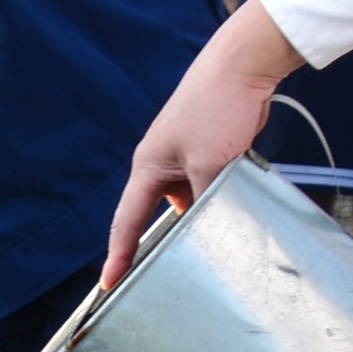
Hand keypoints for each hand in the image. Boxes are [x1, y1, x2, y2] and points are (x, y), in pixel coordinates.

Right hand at [104, 1, 306, 287]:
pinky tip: (237, 207)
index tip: (109, 284)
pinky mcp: (210, 153)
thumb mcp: (210, 164)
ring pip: (191, 202)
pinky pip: (210, 188)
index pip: (126, 221)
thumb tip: (209, 230)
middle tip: (174, 274)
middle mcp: (162, 164)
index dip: (118, 255)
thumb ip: (205, 202)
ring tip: (219, 235)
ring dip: (204, 215)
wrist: (243, 67)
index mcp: (148, 166)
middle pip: (159, 216)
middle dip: (169, 240)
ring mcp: (187, 158)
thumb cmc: (216, 106)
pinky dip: (220, 198)